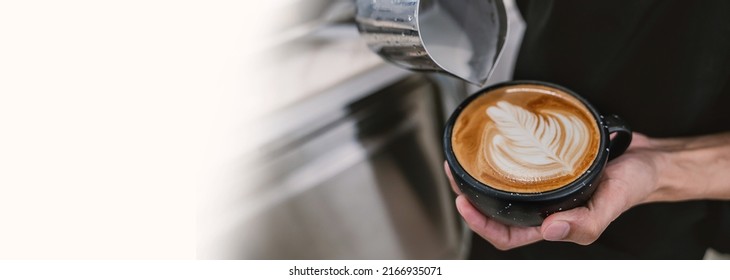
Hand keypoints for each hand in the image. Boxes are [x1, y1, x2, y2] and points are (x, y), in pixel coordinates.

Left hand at [445, 133, 665, 249]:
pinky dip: (502, 153)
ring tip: (464, 159)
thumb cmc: (635, 184)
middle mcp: (543, 205)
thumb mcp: (612, 202)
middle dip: (469, 194)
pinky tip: (493, 140)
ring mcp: (544, 185)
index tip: (463, 203)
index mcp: (552, 223)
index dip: (480, 224)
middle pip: (495, 208)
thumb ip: (586, 222)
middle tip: (454, 172)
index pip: (505, 235)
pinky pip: (518, 162)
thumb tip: (551, 230)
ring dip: (480, 175)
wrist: (650, 159)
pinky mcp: (548, 162)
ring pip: (502, 185)